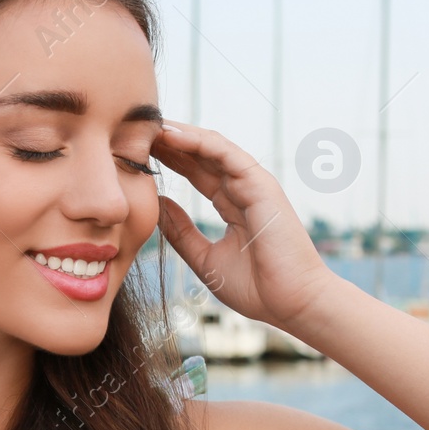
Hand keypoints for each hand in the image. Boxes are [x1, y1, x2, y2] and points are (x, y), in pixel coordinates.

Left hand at [152, 121, 338, 330]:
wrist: (292, 304)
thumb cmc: (257, 288)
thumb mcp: (205, 258)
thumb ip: (182, 232)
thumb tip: (157, 206)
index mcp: (233, 205)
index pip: (197, 171)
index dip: (169, 158)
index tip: (138, 151)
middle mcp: (243, 189)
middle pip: (201, 154)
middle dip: (170, 140)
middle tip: (136, 128)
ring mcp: (253, 184)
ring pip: (211, 147)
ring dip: (179, 134)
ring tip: (148, 126)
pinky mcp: (260, 184)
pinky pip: (225, 153)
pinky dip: (198, 141)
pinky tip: (171, 135)